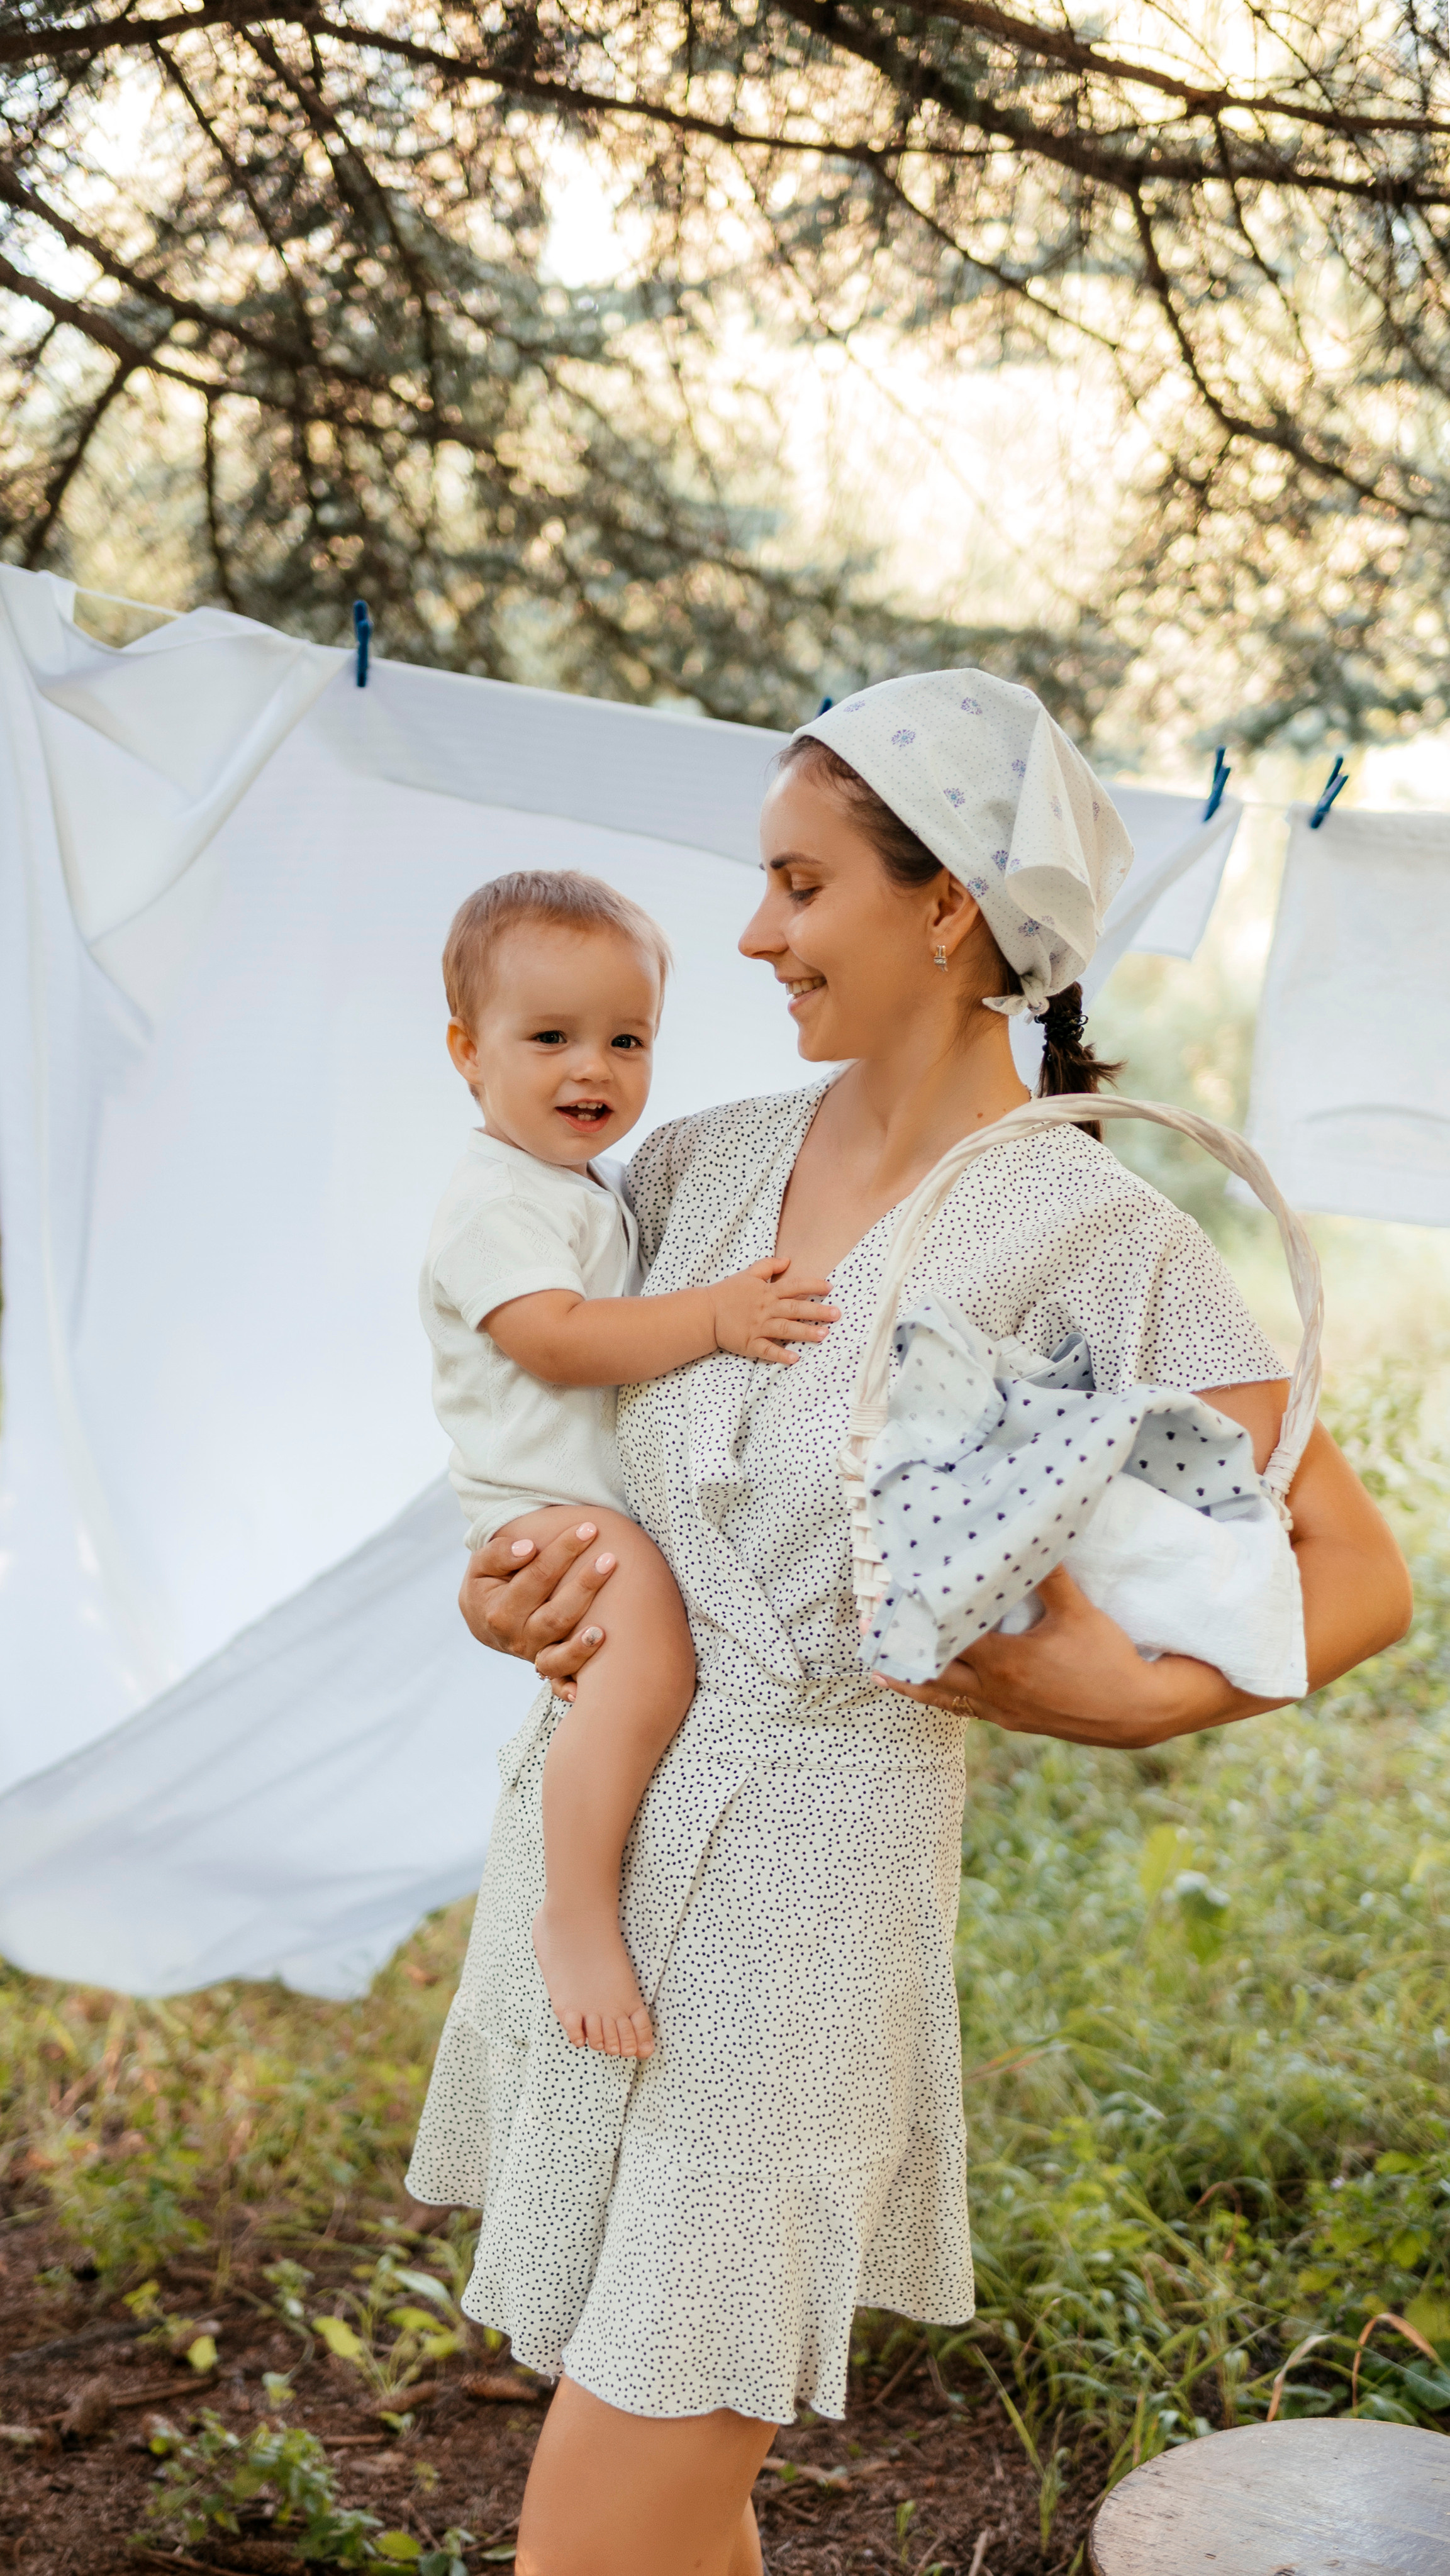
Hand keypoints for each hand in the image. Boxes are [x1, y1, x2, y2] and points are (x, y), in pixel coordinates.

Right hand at [459, 1520, 617, 1703]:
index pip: (537, 1576)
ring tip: (609, 1620)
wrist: (485, 1619)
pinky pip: (563, 1674)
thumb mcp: (481, 1565)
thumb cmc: (489, 1582)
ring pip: (563, 1646)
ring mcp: (534, 1654)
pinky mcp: (548, 1665)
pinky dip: (578, 1669)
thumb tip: (528, 1548)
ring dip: (586, 1637)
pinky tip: (602, 1648)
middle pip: (555, 1613)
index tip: (588, 1529)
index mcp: (498, 1611)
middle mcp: (517, 1637)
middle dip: (585, 1584)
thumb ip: (499, 1554)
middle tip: (610, 1559)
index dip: (563, 1551)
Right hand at [710, 1256, 838, 1364]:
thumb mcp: (747, 1275)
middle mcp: (765, 1309)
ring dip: (805, 1332)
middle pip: (794, 1308)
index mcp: (766, 1292)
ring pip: (785, 1329)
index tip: (829, 1287)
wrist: (704, 1313)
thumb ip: (767, 1266)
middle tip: (837, 1314)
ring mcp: (758, 1327)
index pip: (793, 1286)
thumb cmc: (726, 1293)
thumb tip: (788, 1260)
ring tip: (824, 1335)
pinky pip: (767, 1350)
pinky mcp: (749, 1343)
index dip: (812, 1285)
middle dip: (817, 1311)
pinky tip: (795, 1359)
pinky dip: (780, 1355)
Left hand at [873, 1566, 1247, 1748]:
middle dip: (901, 1653)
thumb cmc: (1109, 1659)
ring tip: (878, 1675)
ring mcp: (1004, 1711)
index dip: (918, 1619)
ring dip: (912, 1684)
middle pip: (934, 1672)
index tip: (890, 1602)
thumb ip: (1049, 1576)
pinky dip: (944, 1700)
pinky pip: (968, 1712)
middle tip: (867, 1637)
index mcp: (1006, 1662)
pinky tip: (933, 1695)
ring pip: (945, 1699)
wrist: (1139, 1712)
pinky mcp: (1015, 1722)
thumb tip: (1030, 1536)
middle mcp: (996, 1690)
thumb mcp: (1079, 1612)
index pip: (948, 1638)